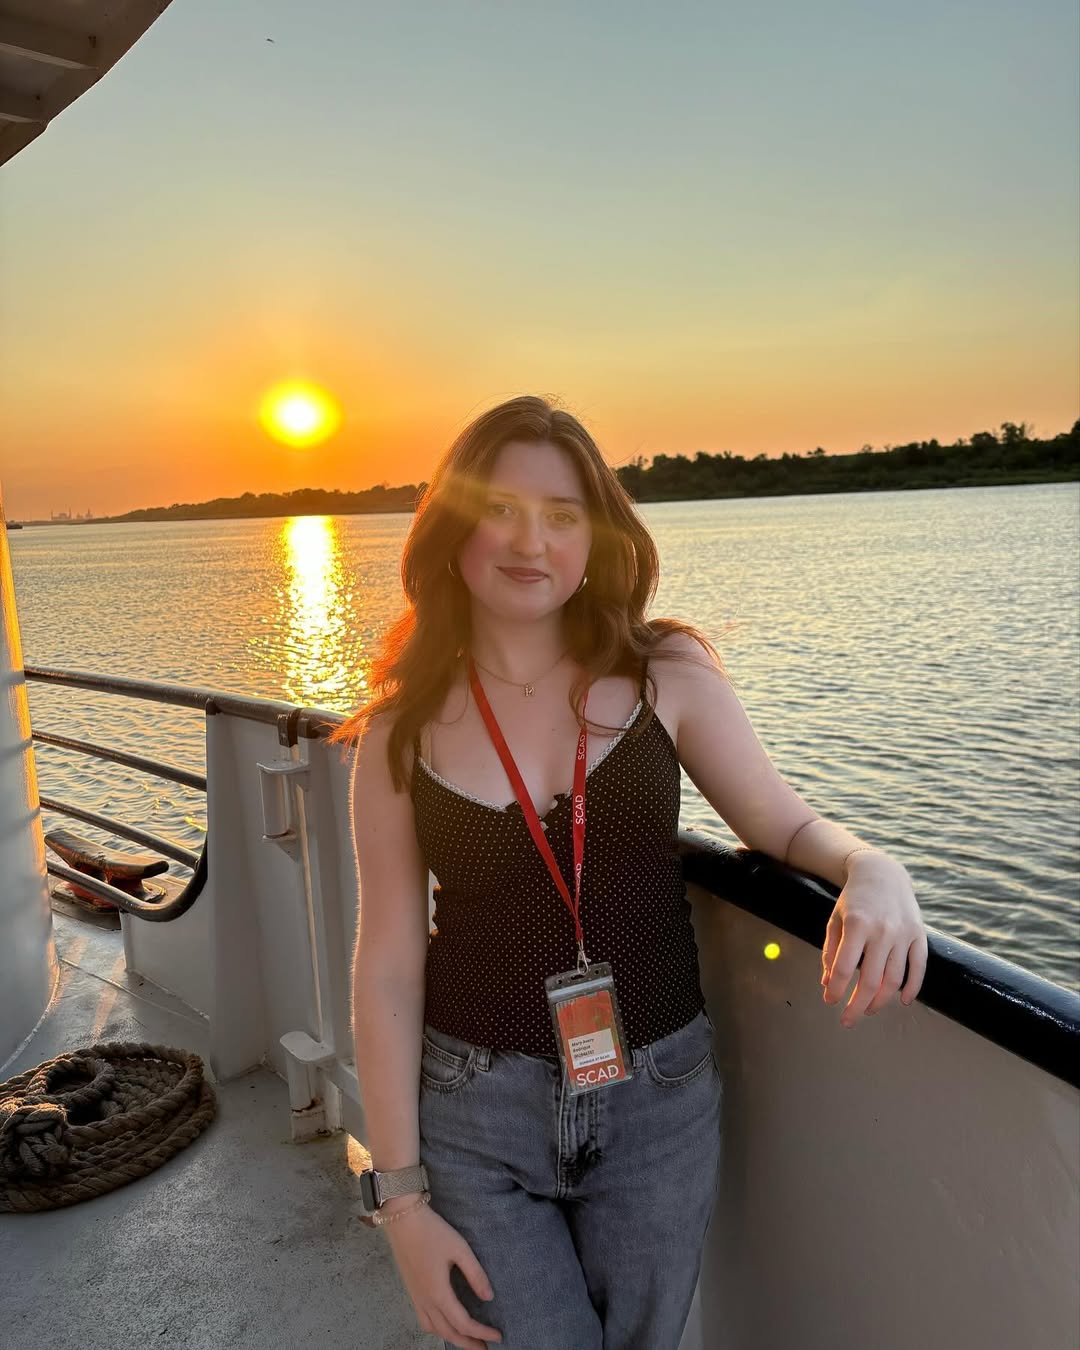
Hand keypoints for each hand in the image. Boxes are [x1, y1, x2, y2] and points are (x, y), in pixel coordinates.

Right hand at [384, 1201, 501, 1348]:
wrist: (402, 1218)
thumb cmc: (433, 1231)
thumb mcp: (460, 1248)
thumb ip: (475, 1274)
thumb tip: (489, 1298)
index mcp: (438, 1293)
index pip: (464, 1323)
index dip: (482, 1333)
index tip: (499, 1337)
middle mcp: (425, 1300)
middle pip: (448, 1332)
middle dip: (468, 1343)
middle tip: (485, 1348)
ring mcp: (416, 1296)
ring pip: (434, 1329)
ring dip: (452, 1338)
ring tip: (468, 1339)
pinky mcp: (411, 1290)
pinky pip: (424, 1320)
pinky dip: (437, 1329)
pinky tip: (445, 1322)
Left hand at [821, 853, 926, 1028]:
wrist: (881, 873)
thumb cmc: (853, 899)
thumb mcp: (835, 919)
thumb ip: (830, 951)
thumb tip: (827, 984)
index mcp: (856, 925)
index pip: (844, 968)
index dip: (835, 990)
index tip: (829, 1001)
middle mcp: (882, 930)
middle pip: (870, 981)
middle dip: (857, 1006)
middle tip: (847, 1020)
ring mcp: (903, 933)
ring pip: (894, 979)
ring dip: (881, 1001)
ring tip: (868, 1009)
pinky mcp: (919, 935)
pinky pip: (918, 968)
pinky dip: (913, 988)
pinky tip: (903, 1001)